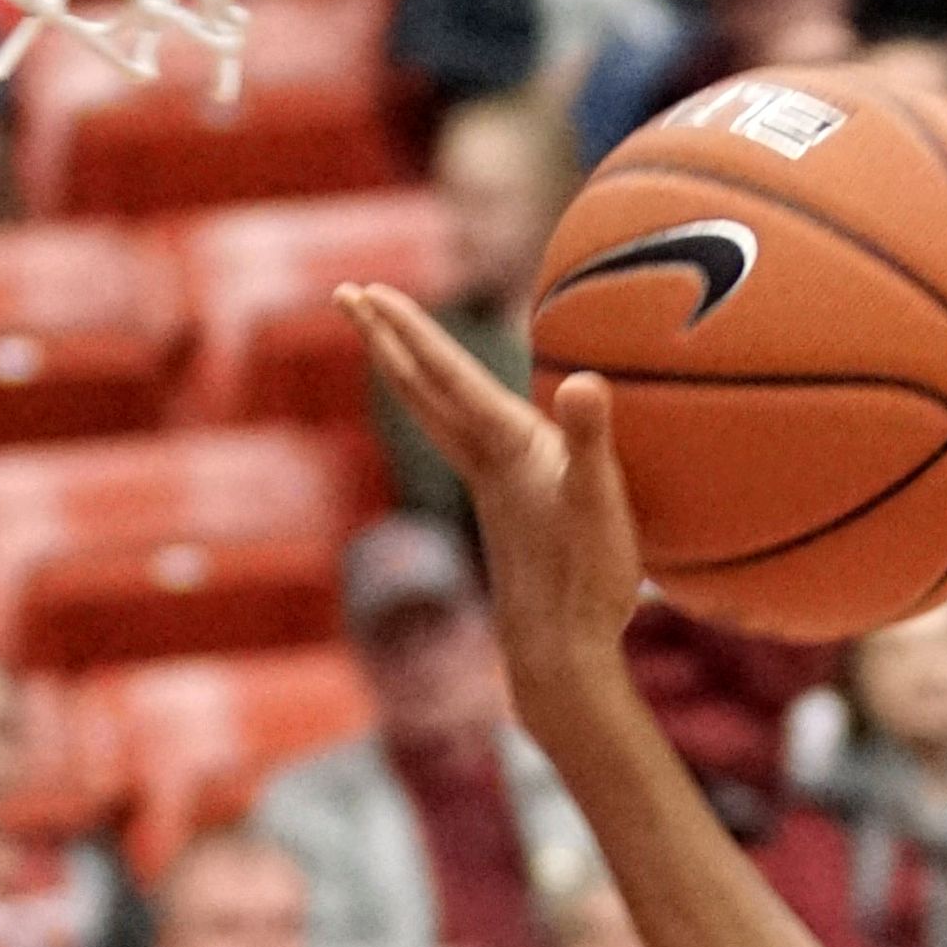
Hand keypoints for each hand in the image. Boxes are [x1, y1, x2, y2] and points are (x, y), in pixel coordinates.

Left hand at [338, 296, 644, 699]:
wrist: (562, 655)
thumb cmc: (588, 581)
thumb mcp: (602, 504)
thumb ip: (590, 441)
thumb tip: (585, 383)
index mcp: (506, 447)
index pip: (447, 375)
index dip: (410, 330)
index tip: (369, 291)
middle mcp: (485, 462)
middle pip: (419, 389)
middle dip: (383, 338)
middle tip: (345, 293)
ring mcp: (488, 488)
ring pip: (432, 415)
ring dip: (405, 371)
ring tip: (383, 341)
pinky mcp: (501, 510)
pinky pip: (456, 441)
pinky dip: (439, 411)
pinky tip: (452, 413)